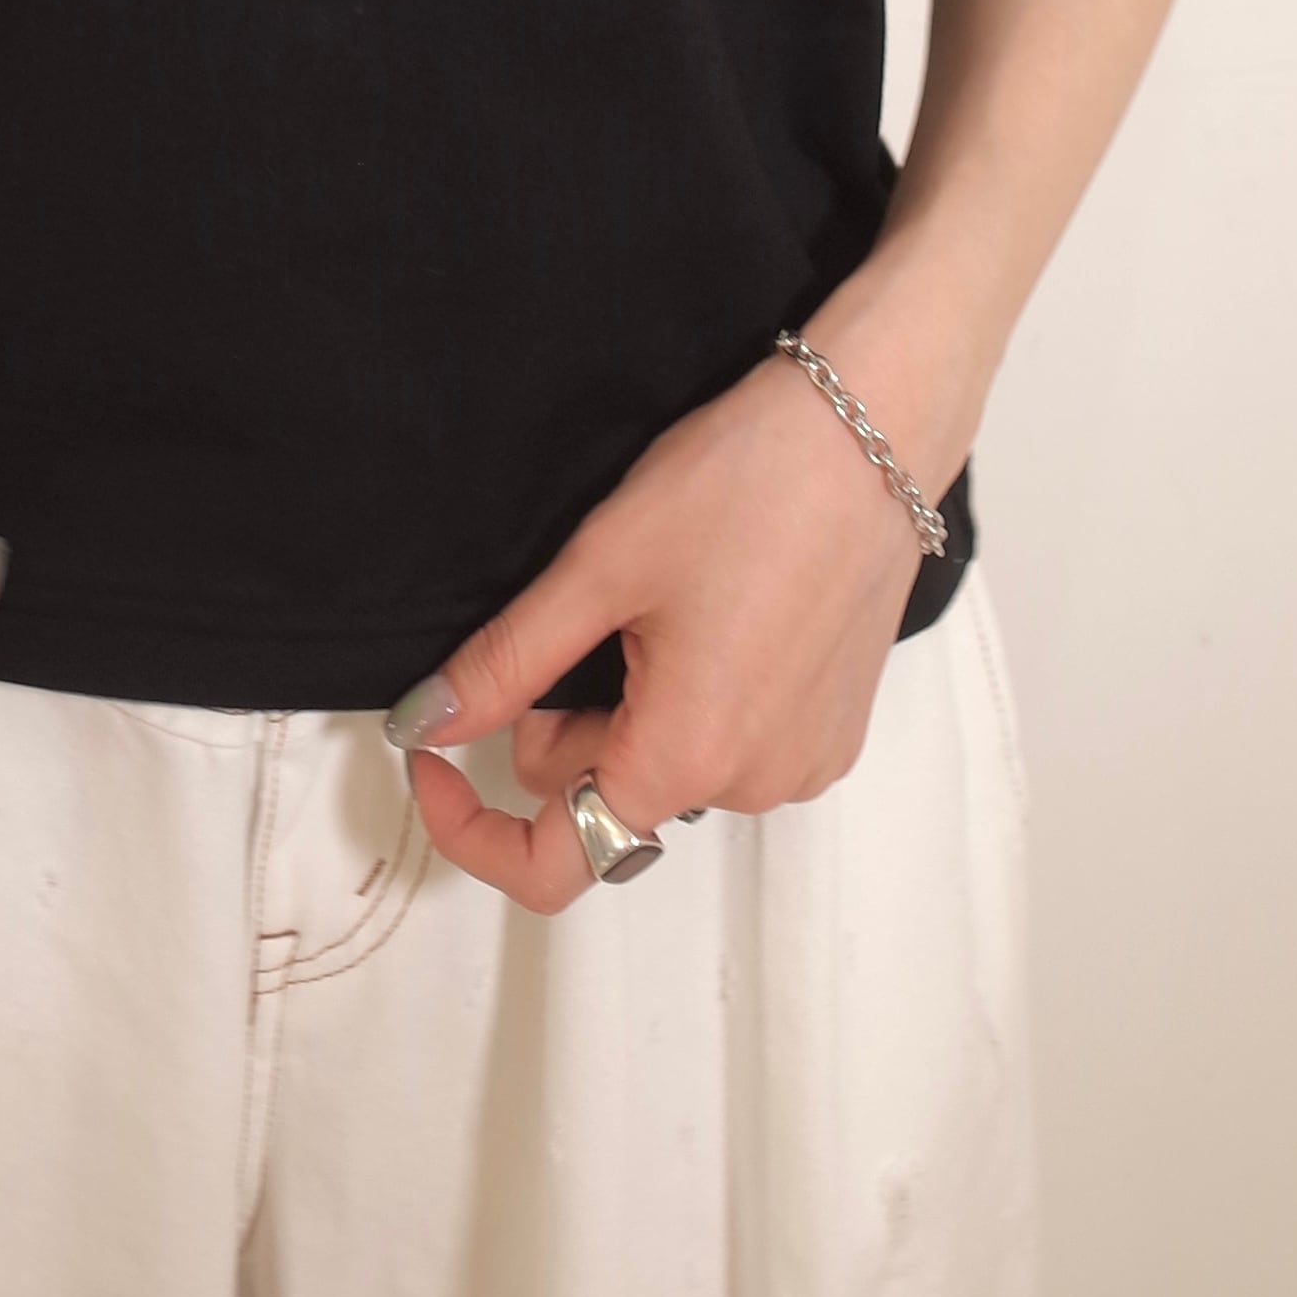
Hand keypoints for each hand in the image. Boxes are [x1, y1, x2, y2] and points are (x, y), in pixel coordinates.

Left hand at [391, 337, 948, 913]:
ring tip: (664, 595)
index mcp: (686, 758)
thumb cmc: (744, 484)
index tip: (432, 757)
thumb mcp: (601, 566)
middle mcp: (753, 786)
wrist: (874, 430)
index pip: (554, 865)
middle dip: (565, 720)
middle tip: (588, 605)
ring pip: (666, 767)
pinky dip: (695, 699)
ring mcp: (802, 764)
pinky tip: (715, 608)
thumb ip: (507, 662)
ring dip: (633, 707)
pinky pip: (731, 746)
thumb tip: (422, 725)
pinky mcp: (832, 732)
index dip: (472, 828)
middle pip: (605, 795)